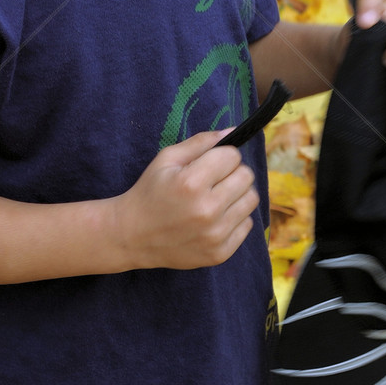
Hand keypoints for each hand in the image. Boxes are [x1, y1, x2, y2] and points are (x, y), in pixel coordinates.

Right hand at [113, 130, 258, 270]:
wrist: (133, 236)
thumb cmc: (150, 192)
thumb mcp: (166, 159)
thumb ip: (200, 142)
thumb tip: (233, 130)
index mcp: (192, 182)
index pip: (233, 156)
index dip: (222, 156)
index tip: (209, 163)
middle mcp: (207, 210)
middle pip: (246, 176)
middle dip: (232, 173)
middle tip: (214, 180)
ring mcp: (215, 235)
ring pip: (252, 199)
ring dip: (237, 195)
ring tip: (217, 198)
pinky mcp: (220, 253)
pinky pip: (248, 225)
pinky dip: (235, 218)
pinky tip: (215, 218)